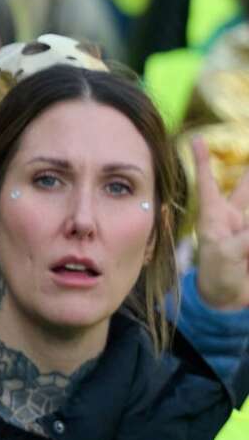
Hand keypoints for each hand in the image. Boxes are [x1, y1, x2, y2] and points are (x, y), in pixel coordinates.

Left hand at [193, 136, 248, 309]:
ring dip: (248, 187)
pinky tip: (247, 242)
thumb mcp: (227, 254)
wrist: (228, 300)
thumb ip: (247, 238)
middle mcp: (234, 218)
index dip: (202, 161)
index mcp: (215, 217)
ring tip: (247, 187)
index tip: (195, 139)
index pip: (208, 184)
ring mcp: (248, 229)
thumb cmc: (217, 276)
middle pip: (245, 188)